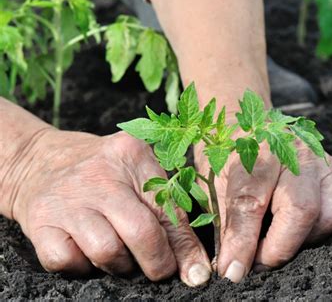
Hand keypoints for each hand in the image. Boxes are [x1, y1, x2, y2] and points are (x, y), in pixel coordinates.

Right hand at [9, 130, 210, 285]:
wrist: (37, 159)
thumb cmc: (100, 171)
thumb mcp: (136, 172)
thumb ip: (166, 208)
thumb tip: (193, 264)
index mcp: (132, 155)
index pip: (168, 208)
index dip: (185, 247)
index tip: (196, 273)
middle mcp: (99, 175)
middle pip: (141, 232)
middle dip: (157, 263)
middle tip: (159, 270)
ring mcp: (67, 199)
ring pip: (107, 252)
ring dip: (119, 266)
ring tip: (119, 254)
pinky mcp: (40, 221)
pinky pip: (67, 262)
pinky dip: (82, 267)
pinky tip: (85, 252)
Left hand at [194, 134, 331, 282]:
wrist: (249, 123)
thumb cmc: (229, 154)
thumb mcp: (215, 182)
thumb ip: (226, 223)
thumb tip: (232, 268)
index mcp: (255, 150)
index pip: (250, 202)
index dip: (242, 243)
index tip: (233, 271)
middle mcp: (294, 152)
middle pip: (301, 210)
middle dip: (280, 248)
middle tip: (258, 261)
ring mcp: (321, 160)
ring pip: (328, 216)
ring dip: (303, 241)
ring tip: (279, 241)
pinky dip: (325, 231)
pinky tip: (302, 230)